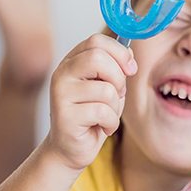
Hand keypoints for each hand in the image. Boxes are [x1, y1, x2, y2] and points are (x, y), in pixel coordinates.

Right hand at [47, 33, 136, 169]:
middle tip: (117, 94)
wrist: (71, 149)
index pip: (96, 41)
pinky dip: (111, 123)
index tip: (130, 69)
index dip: (119, 53)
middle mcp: (62, 73)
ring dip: (115, 106)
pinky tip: (103, 128)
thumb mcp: (108, 87)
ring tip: (107, 116)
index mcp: (72, 61)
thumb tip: (129, 54)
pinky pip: (102, 112)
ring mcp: (60, 94)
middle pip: (98, 58)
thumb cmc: (93, 116)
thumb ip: (116, 69)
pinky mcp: (64, 115)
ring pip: (105, 89)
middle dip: (118, 78)